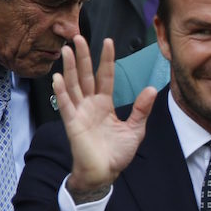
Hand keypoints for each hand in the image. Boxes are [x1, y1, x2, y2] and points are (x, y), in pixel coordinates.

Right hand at [52, 35, 156, 202]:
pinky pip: (66, 105)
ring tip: (67, 50)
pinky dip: (62, 92)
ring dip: (69, 68)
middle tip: (78, 36)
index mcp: (105, 104)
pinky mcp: (73, 124)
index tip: (107, 41)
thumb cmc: (117, 152)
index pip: (105, 76)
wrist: (105, 173)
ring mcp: (80, 113)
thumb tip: (152, 88)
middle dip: (82, 57)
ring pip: (74, 85)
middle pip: (85, 76)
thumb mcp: (135, 128)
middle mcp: (91, 105)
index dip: (106, 59)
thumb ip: (141, 109)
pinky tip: (58, 78)